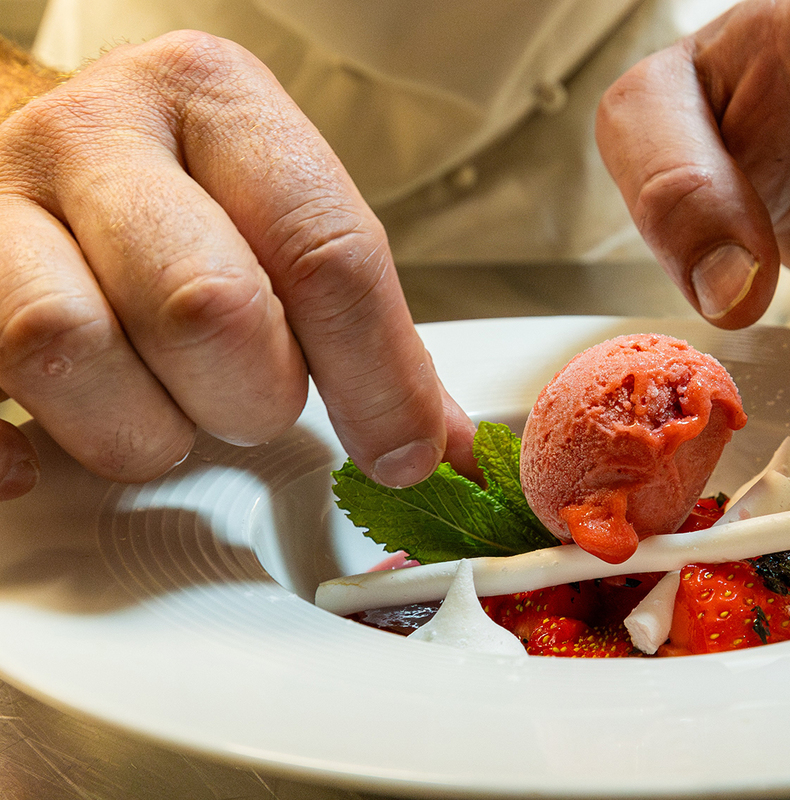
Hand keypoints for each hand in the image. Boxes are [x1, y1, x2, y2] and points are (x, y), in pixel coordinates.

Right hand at [0, 31, 477, 499]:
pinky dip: (13, 450)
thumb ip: (370, 330)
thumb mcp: (287, 220)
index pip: (324, 251)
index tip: (402, 451)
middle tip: (252, 397)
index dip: (377, 375)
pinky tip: (45, 456)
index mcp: (214, 98)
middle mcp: (96, 132)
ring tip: (164, 407)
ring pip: (67, 348)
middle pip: (204, 305)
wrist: (59, 154)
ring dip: (142, 427)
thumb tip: (442, 448)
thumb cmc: (190, 196)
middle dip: (253, 394)